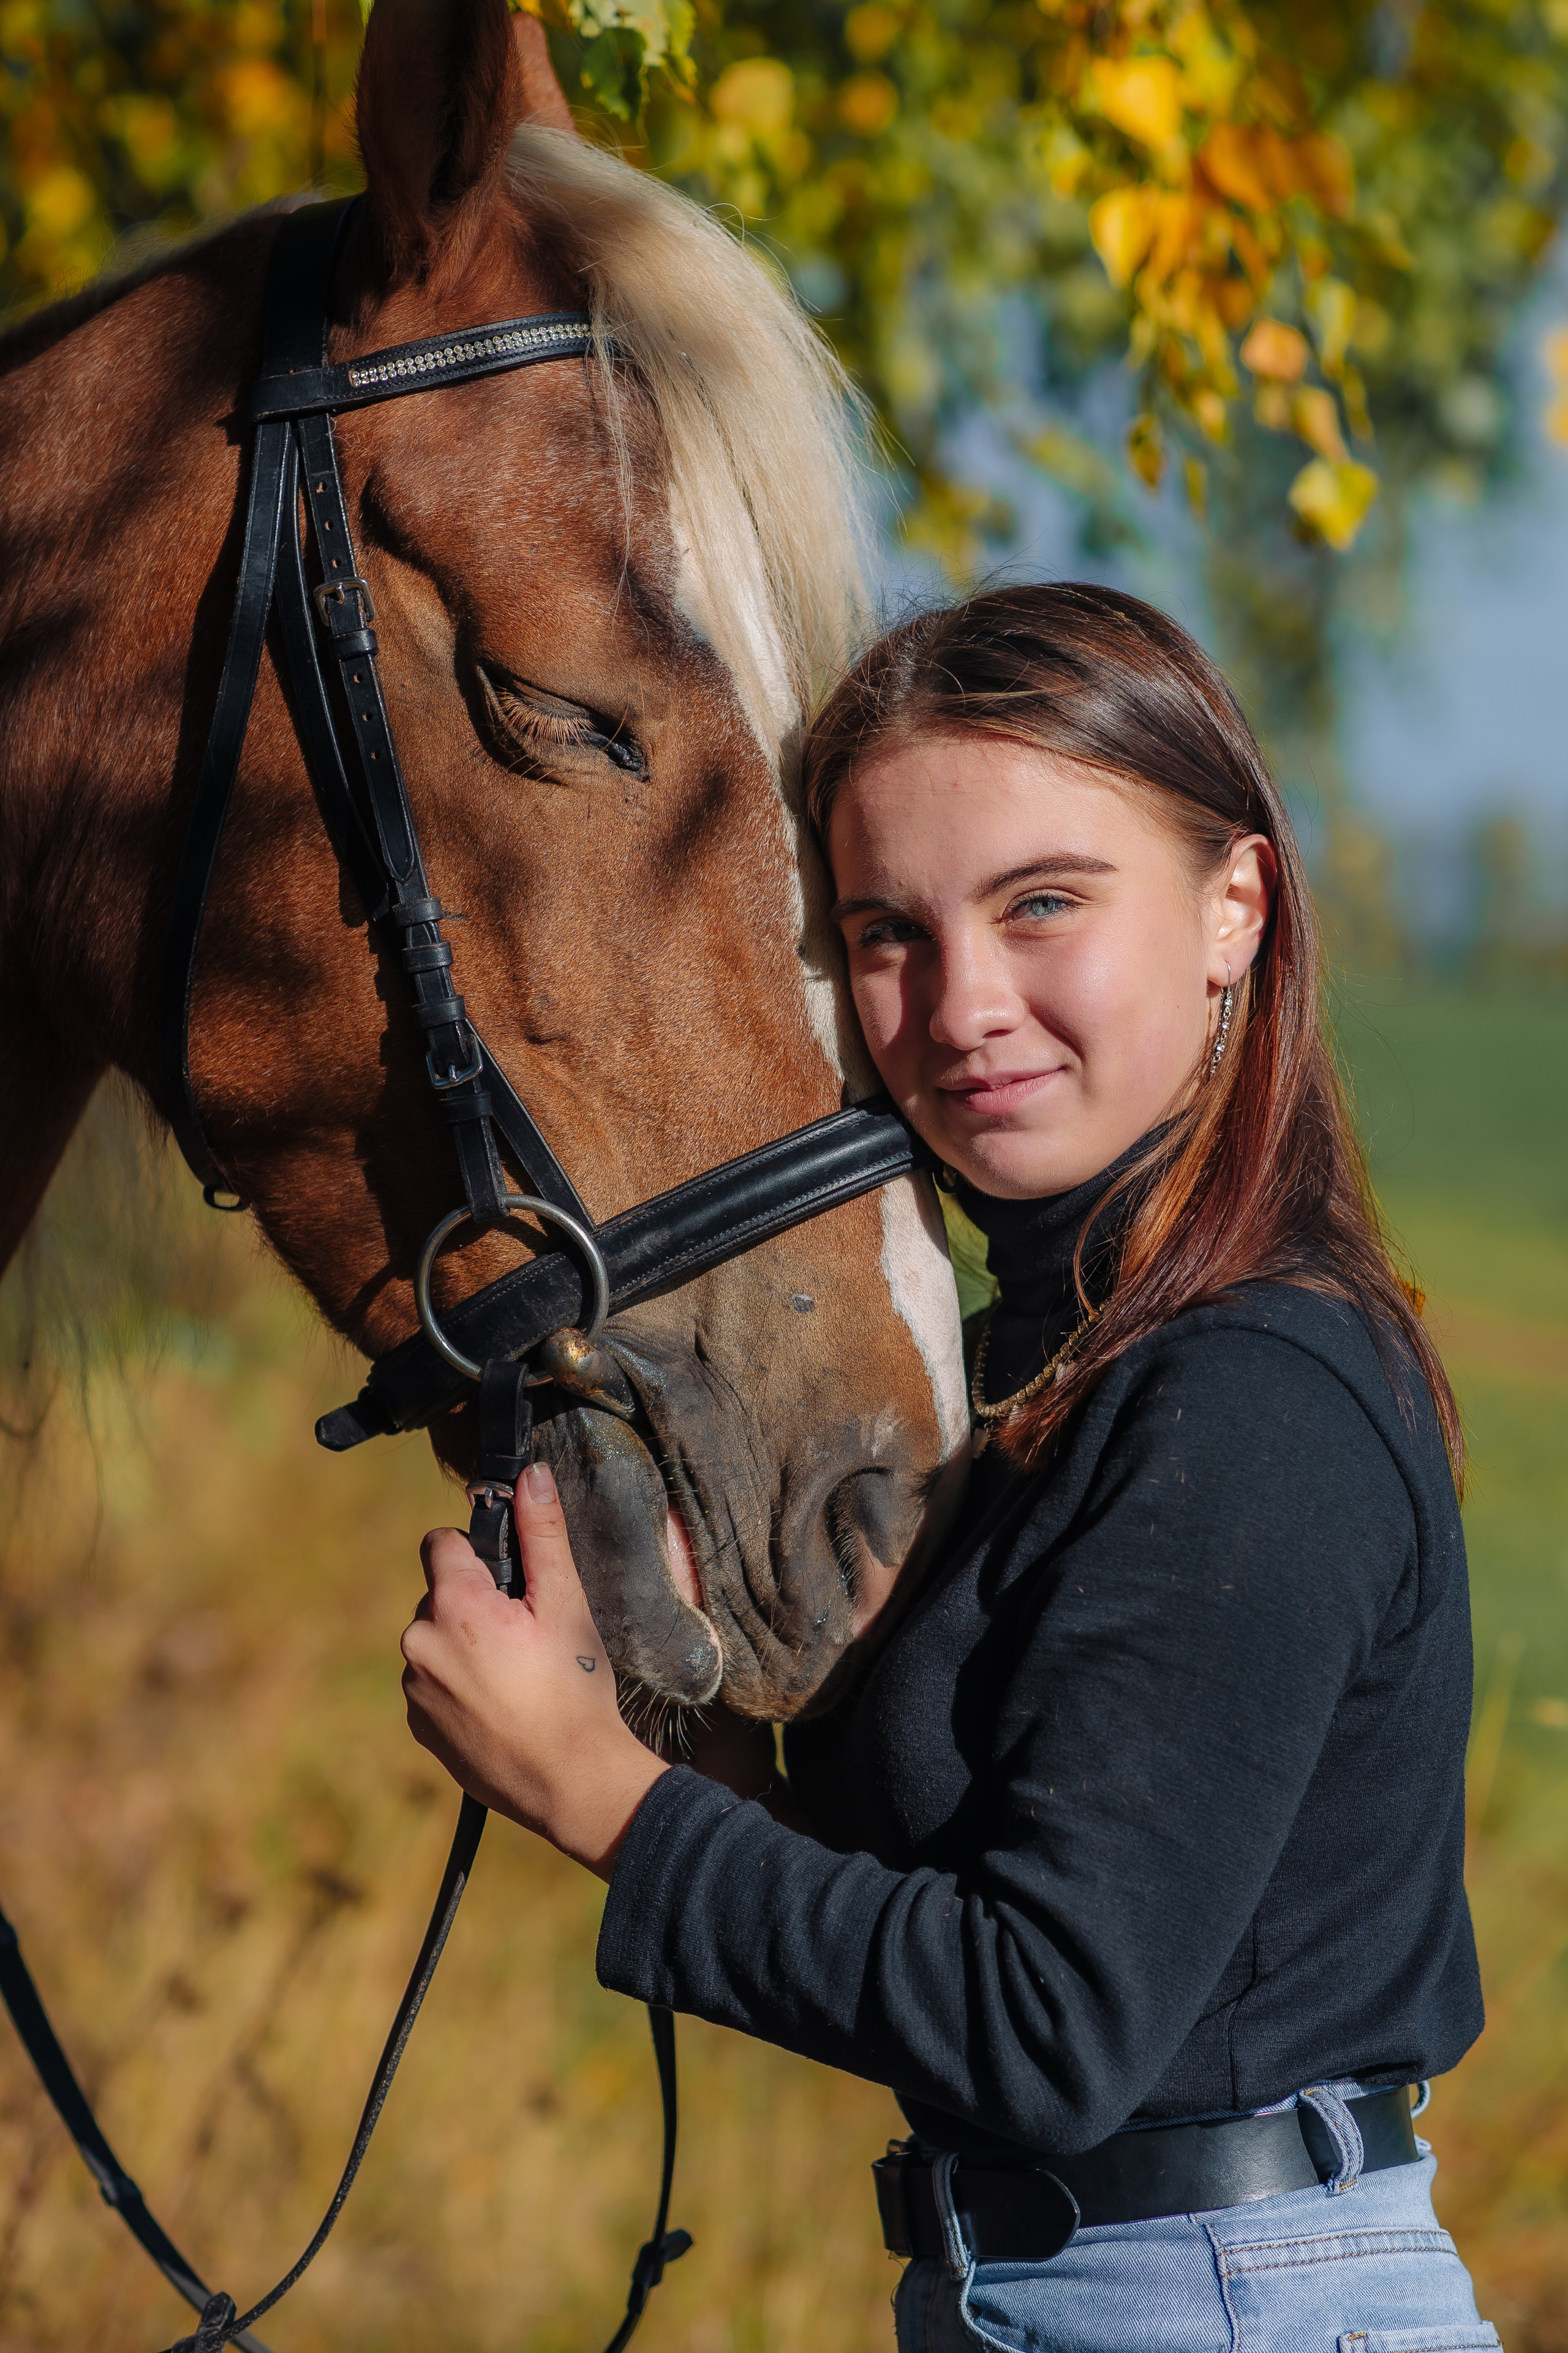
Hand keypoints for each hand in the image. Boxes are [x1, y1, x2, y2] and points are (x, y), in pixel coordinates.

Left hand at [400, 1463, 667, 1877]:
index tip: (513, 1582)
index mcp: (452, 1605)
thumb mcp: (566, 1603)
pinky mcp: (419, 1725)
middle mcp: (419, 1642)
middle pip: (440, 1594)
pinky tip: (503, 1706)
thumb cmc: (573, 1688)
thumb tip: (530, 1474)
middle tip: (526, 1635)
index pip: (441, 1543)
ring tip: (518, 1677)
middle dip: (476, 1603)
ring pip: (437, 1640)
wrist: (569, 1781)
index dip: (480, 1552)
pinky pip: (433, 1683)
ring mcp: (415, 1689)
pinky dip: (460, 1685)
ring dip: (466, 1645)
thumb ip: (543, 1534)